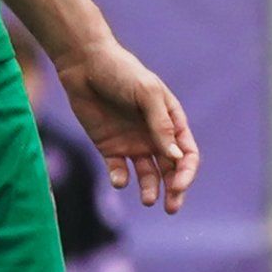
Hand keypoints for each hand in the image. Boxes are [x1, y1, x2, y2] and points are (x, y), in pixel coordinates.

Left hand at [57, 39, 199, 211]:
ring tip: (147, 200)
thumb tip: (176, 157)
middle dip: (174, 190)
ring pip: (148, 174)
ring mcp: (132, 143)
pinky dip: (121, 179)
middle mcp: (155, 136)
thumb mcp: (147, 94)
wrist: (85, 65)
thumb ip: (161, 125)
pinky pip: (118, 170)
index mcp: (172, 122)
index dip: (186, 172)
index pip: (186, 154)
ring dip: (150, 189)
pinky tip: (119, 180)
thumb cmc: (122, 72)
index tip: (179, 186)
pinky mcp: (109, 148)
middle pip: (171, 170)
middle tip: (172, 207)